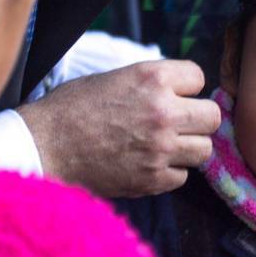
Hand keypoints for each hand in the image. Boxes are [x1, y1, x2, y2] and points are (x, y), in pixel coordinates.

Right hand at [18, 60, 218, 197]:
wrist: (43, 146)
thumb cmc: (72, 108)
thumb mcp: (115, 78)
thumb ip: (151, 83)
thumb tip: (179, 90)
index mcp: (153, 78)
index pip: (199, 77)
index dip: (186, 87)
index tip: (174, 94)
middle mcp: (163, 111)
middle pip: (212, 116)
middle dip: (197, 119)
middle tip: (178, 123)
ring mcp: (160, 147)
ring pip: (204, 149)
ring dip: (188, 147)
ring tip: (164, 145)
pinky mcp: (152, 179)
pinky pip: (183, 176)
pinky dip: (170, 172)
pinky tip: (148, 164)